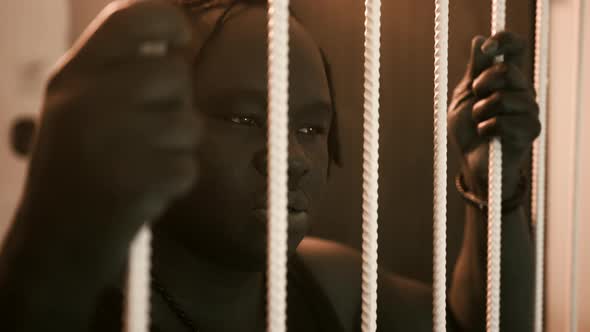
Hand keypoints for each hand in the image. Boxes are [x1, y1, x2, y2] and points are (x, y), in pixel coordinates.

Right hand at [22, 0, 199, 237]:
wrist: (53, 245)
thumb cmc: (79, 172)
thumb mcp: (80, 110)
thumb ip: (120, 72)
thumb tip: (176, 43)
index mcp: (72, 76)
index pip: (132, 17)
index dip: (170, 20)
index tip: (181, 37)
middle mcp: (85, 100)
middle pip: (175, 73)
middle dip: (177, 104)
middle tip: (150, 133)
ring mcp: (106, 141)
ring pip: (189, 123)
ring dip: (178, 148)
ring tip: (142, 166)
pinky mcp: (130, 182)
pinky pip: (188, 167)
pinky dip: (176, 183)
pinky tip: (144, 192)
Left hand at [448, 32, 540, 198]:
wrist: (472, 162)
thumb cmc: (467, 129)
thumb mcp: (465, 96)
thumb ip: (474, 71)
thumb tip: (478, 40)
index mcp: (508, 78)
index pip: (517, 47)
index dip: (504, 41)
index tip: (486, 49)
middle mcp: (523, 90)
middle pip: (507, 71)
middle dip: (482, 84)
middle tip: (475, 98)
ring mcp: (530, 110)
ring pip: (502, 98)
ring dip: (481, 113)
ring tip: (480, 122)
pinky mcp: (531, 130)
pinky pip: (504, 122)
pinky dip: (486, 129)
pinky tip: (488, 135)